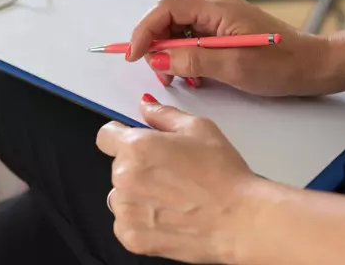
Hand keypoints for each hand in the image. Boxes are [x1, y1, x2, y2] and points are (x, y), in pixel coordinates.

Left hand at [97, 96, 259, 263]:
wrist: (238, 220)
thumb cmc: (222, 175)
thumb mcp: (199, 128)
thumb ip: (164, 115)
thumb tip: (146, 106)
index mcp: (136, 147)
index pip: (106, 136)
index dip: (120, 137)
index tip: (134, 144)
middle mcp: (123, 178)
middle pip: (118, 167)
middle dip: (138, 167)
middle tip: (170, 173)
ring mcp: (125, 210)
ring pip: (121, 195)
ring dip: (137, 194)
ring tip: (172, 197)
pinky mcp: (130, 237)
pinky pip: (126, 222)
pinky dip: (142, 220)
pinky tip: (169, 215)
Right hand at [127, 0, 333, 96]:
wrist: (315, 66)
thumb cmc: (281, 65)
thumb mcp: (233, 67)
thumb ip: (192, 60)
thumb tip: (158, 57)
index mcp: (216, 8)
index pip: (165, 9)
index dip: (144, 31)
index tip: (134, 57)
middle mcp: (215, 8)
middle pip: (169, 19)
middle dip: (158, 47)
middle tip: (164, 75)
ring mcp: (221, 19)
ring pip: (180, 32)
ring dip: (173, 56)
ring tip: (184, 81)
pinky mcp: (227, 32)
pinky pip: (195, 40)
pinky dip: (188, 58)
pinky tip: (199, 78)